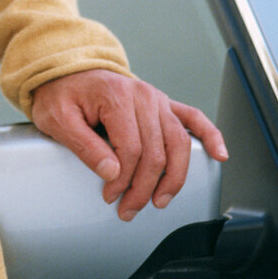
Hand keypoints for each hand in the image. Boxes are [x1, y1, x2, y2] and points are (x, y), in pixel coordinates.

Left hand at [30, 69, 228, 221]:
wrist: (66, 70)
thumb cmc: (61, 93)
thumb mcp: (58, 119)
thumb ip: (84, 145)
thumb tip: (112, 172)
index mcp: (116, 97)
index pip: (131, 149)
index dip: (123, 179)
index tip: (109, 195)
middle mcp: (143, 96)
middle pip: (156, 151)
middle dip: (144, 187)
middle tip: (128, 208)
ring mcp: (157, 99)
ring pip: (178, 142)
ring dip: (173, 177)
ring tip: (160, 201)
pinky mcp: (163, 103)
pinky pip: (193, 118)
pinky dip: (210, 136)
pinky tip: (219, 154)